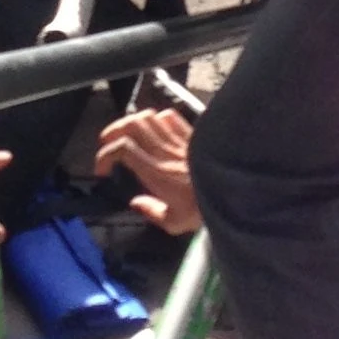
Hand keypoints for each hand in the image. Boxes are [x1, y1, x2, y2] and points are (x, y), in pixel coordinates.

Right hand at [94, 107, 198, 234]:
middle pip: (132, 125)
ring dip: (132, 123)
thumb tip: (136, 203)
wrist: (236, 192)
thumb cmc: (204, 208)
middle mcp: (164, 151)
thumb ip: (152, 212)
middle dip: (113, 132)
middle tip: (107, 145)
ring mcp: (178, 140)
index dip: (105, 155)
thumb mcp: (174, 223)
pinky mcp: (191, 135)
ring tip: (126, 134)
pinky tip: (155, 130)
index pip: (123, 149)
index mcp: (156, 172)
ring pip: (148, 117)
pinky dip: (156, 118)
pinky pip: (169, 116)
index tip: (101, 170)